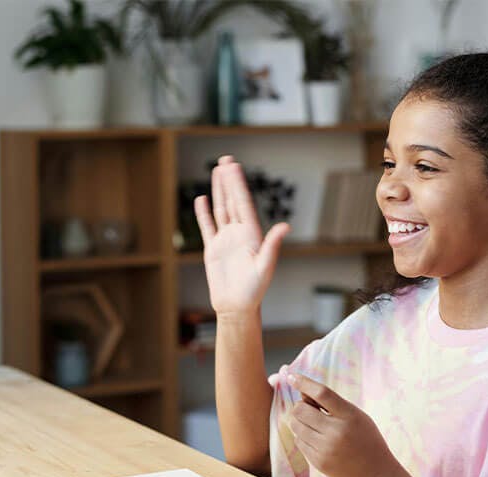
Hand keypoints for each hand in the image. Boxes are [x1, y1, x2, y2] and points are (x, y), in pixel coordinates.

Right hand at [193, 155, 289, 315]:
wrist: (236, 307)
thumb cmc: (254, 290)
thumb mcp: (265, 267)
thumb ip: (272, 245)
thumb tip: (285, 225)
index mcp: (251, 234)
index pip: (243, 204)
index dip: (238, 184)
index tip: (234, 167)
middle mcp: (239, 233)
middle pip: (232, 201)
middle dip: (229, 181)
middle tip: (226, 160)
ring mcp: (225, 240)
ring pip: (221, 210)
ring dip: (219, 191)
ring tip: (217, 172)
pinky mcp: (213, 249)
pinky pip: (207, 227)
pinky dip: (203, 213)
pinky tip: (202, 198)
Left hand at [282, 373, 397, 476]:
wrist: (375, 473)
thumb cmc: (364, 437)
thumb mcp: (355, 415)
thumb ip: (330, 403)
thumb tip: (301, 392)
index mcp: (350, 415)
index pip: (322, 393)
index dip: (304, 382)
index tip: (291, 376)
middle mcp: (337, 432)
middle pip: (300, 410)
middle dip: (301, 407)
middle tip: (312, 410)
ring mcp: (326, 449)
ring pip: (295, 425)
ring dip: (301, 422)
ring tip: (317, 426)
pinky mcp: (318, 462)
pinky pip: (299, 442)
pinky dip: (304, 437)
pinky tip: (320, 441)